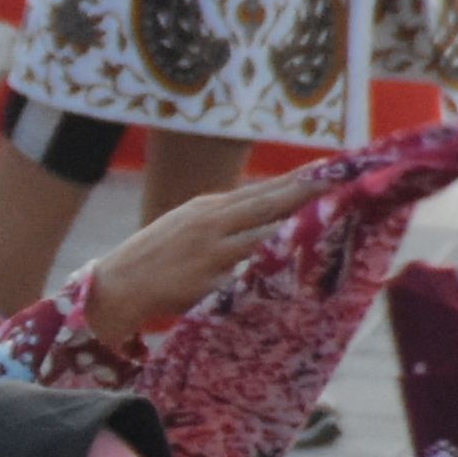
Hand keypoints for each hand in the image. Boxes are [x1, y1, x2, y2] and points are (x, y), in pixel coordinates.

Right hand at [75, 169, 318, 347]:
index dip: (298, 179)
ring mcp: (209, 253)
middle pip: (268, 204)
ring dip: (296, 227)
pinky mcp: (205, 283)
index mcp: (208, 208)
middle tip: (342, 181)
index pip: (262, 189)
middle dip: (306, 192)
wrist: (115, 287)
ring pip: (262, 235)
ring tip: (330, 218)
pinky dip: (269, 268)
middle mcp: (211, 224)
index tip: (332, 168)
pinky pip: (245, 275)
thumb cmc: (155, 258)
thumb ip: (225, 219)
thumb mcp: (187, 226)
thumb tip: (267, 211)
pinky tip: (294, 266)